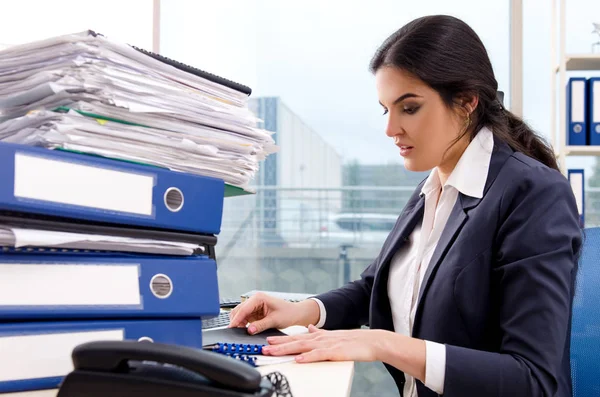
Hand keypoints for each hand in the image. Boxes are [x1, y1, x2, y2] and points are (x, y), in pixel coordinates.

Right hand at [228, 293, 319, 334]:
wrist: (295, 313)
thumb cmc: (288, 313)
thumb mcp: (274, 320)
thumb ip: (261, 325)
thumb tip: (250, 330)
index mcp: (259, 298)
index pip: (244, 309)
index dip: (237, 319)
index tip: (231, 327)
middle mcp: (255, 300)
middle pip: (239, 311)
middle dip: (236, 321)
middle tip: (234, 332)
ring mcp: (254, 306)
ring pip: (240, 314)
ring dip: (239, 323)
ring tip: (240, 333)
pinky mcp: (255, 312)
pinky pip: (245, 318)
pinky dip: (243, 324)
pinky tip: (245, 330)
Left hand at [262, 325, 385, 362]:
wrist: (370, 341)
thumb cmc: (352, 341)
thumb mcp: (332, 335)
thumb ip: (319, 332)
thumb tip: (310, 328)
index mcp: (318, 336)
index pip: (296, 337)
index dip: (281, 339)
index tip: (267, 340)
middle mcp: (319, 338)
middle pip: (295, 341)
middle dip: (278, 344)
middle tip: (263, 346)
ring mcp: (326, 345)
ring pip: (302, 347)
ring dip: (287, 349)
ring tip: (274, 351)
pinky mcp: (334, 352)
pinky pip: (318, 355)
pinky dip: (307, 357)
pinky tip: (298, 359)